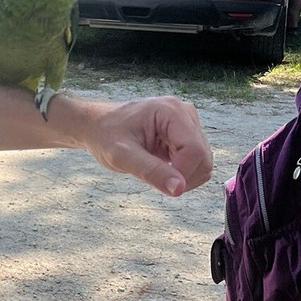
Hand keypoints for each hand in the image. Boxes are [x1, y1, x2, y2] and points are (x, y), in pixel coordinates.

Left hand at [81, 96, 212, 195]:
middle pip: (203, 158)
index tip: (160, 184)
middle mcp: (185, 114)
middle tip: (152, 177)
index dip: (183, 174)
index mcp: (171, 111)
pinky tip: (159, 166)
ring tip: (153, 169)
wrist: (97, 125)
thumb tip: (178, 189)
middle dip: (183, 177)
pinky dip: (181, 172)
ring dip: (182, 176)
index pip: (195, 150)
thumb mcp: (121, 156)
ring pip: (203, 162)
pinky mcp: (186, 135)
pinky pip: (196, 162)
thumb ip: (150, 171)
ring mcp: (188, 124)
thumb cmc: (105, 135)